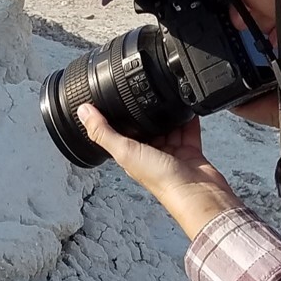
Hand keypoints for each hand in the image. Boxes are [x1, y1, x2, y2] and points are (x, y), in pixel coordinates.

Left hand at [77, 105, 243, 238]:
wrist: (197, 193)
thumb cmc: (162, 181)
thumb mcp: (125, 151)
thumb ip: (103, 132)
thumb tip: (83, 111)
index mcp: (131, 155)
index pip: (121, 132)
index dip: (117, 116)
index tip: (112, 96)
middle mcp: (151, 154)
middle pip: (146, 127)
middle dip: (146, 111)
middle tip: (143, 88)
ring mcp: (172, 152)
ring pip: (168, 126)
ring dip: (167, 113)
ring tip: (165, 93)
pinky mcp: (190, 150)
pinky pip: (188, 129)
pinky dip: (187, 117)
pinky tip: (186, 105)